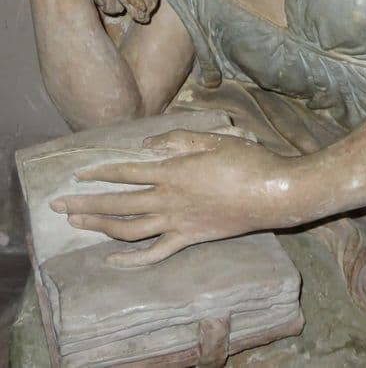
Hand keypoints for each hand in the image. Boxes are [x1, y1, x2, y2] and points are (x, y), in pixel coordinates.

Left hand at [50, 130, 295, 266]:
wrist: (273, 193)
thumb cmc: (248, 160)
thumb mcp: (214, 139)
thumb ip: (179, 139)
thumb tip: (145, 145)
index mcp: (174, 171)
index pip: (126, 172)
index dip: (99, 172)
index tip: (79, 174)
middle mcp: (170, 199)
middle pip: (119, 203)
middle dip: (85, 204)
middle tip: (59, 206)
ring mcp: (178, 223)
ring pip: (129, 229)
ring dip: (100, 227)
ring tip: (79, 224)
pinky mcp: (190, 239)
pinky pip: (155, 254)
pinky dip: (131, 260)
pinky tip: (113, 259)